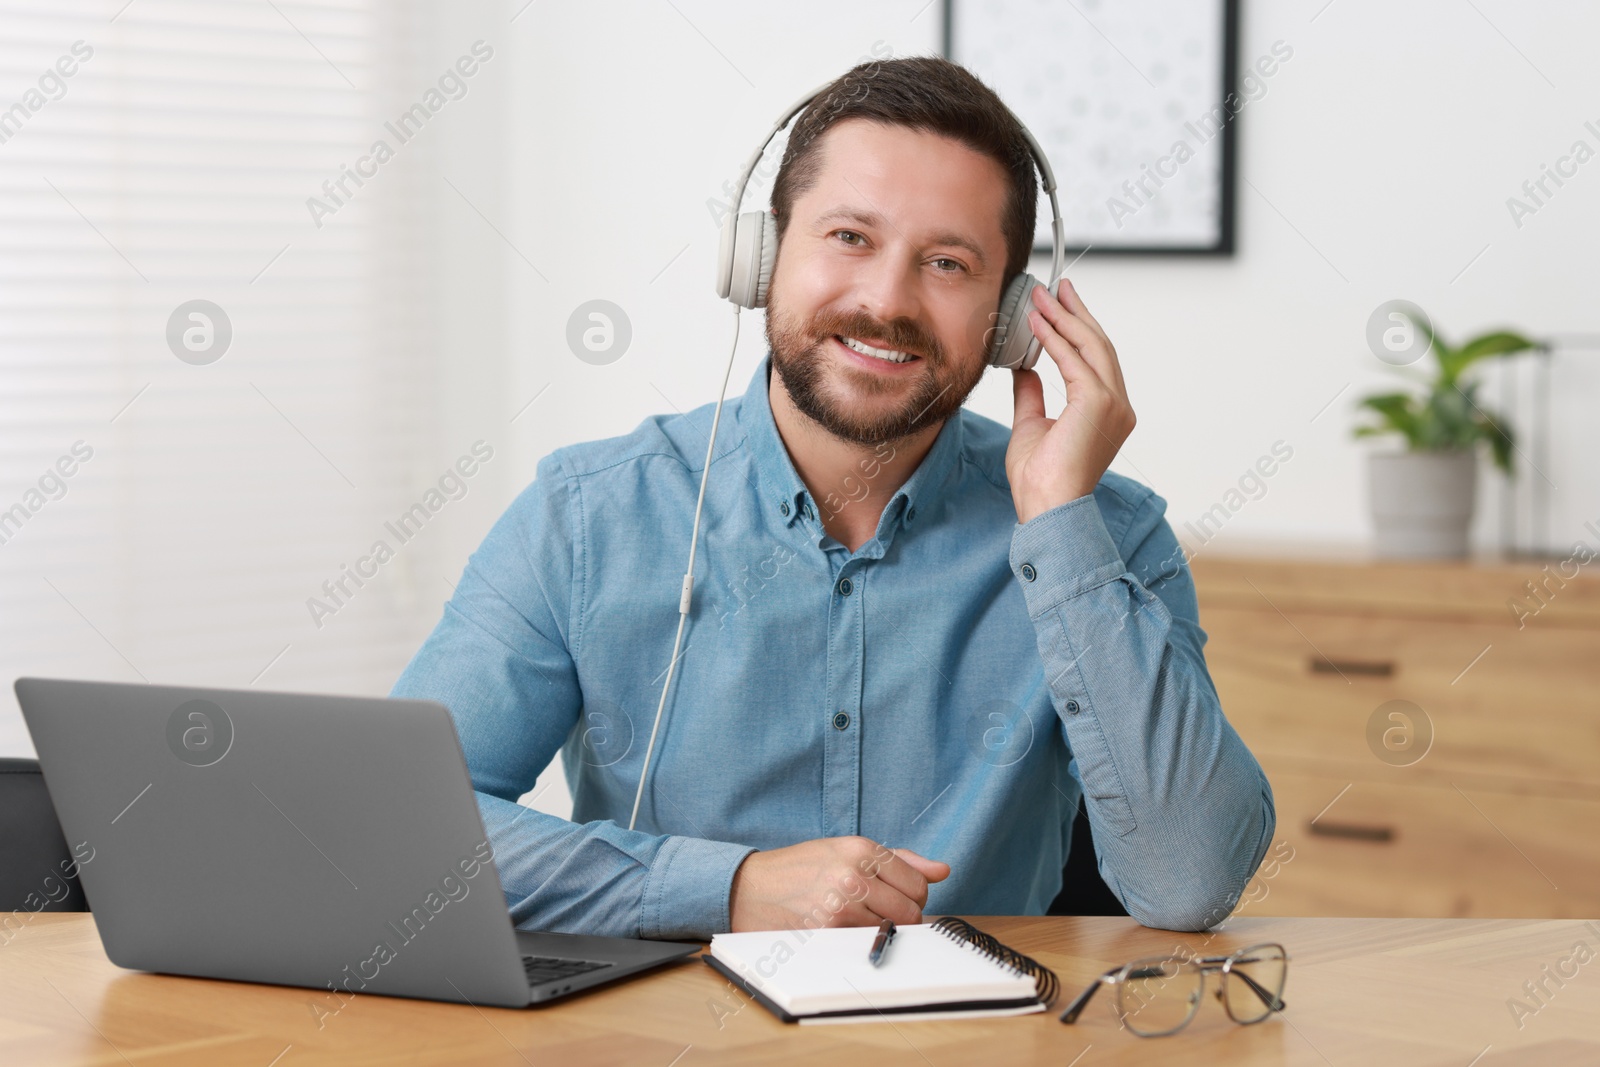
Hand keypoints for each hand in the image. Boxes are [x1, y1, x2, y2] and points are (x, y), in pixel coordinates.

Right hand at [728, 836, 950, 931]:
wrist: (750, 888)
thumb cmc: (800, 868)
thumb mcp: (846, 850)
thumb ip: (898, 860)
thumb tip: (941, 870)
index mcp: (862, 849)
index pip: (919, 882)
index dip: (913, 894)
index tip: (897, 897)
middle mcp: (855, 874)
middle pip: (912, 910)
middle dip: (902, 916)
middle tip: (878, 912)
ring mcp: (842, 905)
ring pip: (892, 931)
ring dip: (882, 930)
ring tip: (857, 919)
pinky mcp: (829, 931)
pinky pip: (867, 944)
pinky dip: (862, 942)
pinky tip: (843, 930)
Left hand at [1006, 277, 1135, 523]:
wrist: (1047, 508)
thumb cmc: (1040, 480)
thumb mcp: (1031, 425)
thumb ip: (1032, 395)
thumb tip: (1025, 369)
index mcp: (1109, 412)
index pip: (1095, 359)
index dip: (1077, 328)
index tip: (1058, 306)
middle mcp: (1119, 405)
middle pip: (1099, 346)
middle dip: (1075, 313)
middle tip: (1056, 287)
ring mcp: (1113, 403)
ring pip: (1091, 347)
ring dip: (1065, 318)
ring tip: (1044, 296)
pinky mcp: (1099, 403)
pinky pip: (1075, 361)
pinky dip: (1056, 338)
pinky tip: (1038, 323)